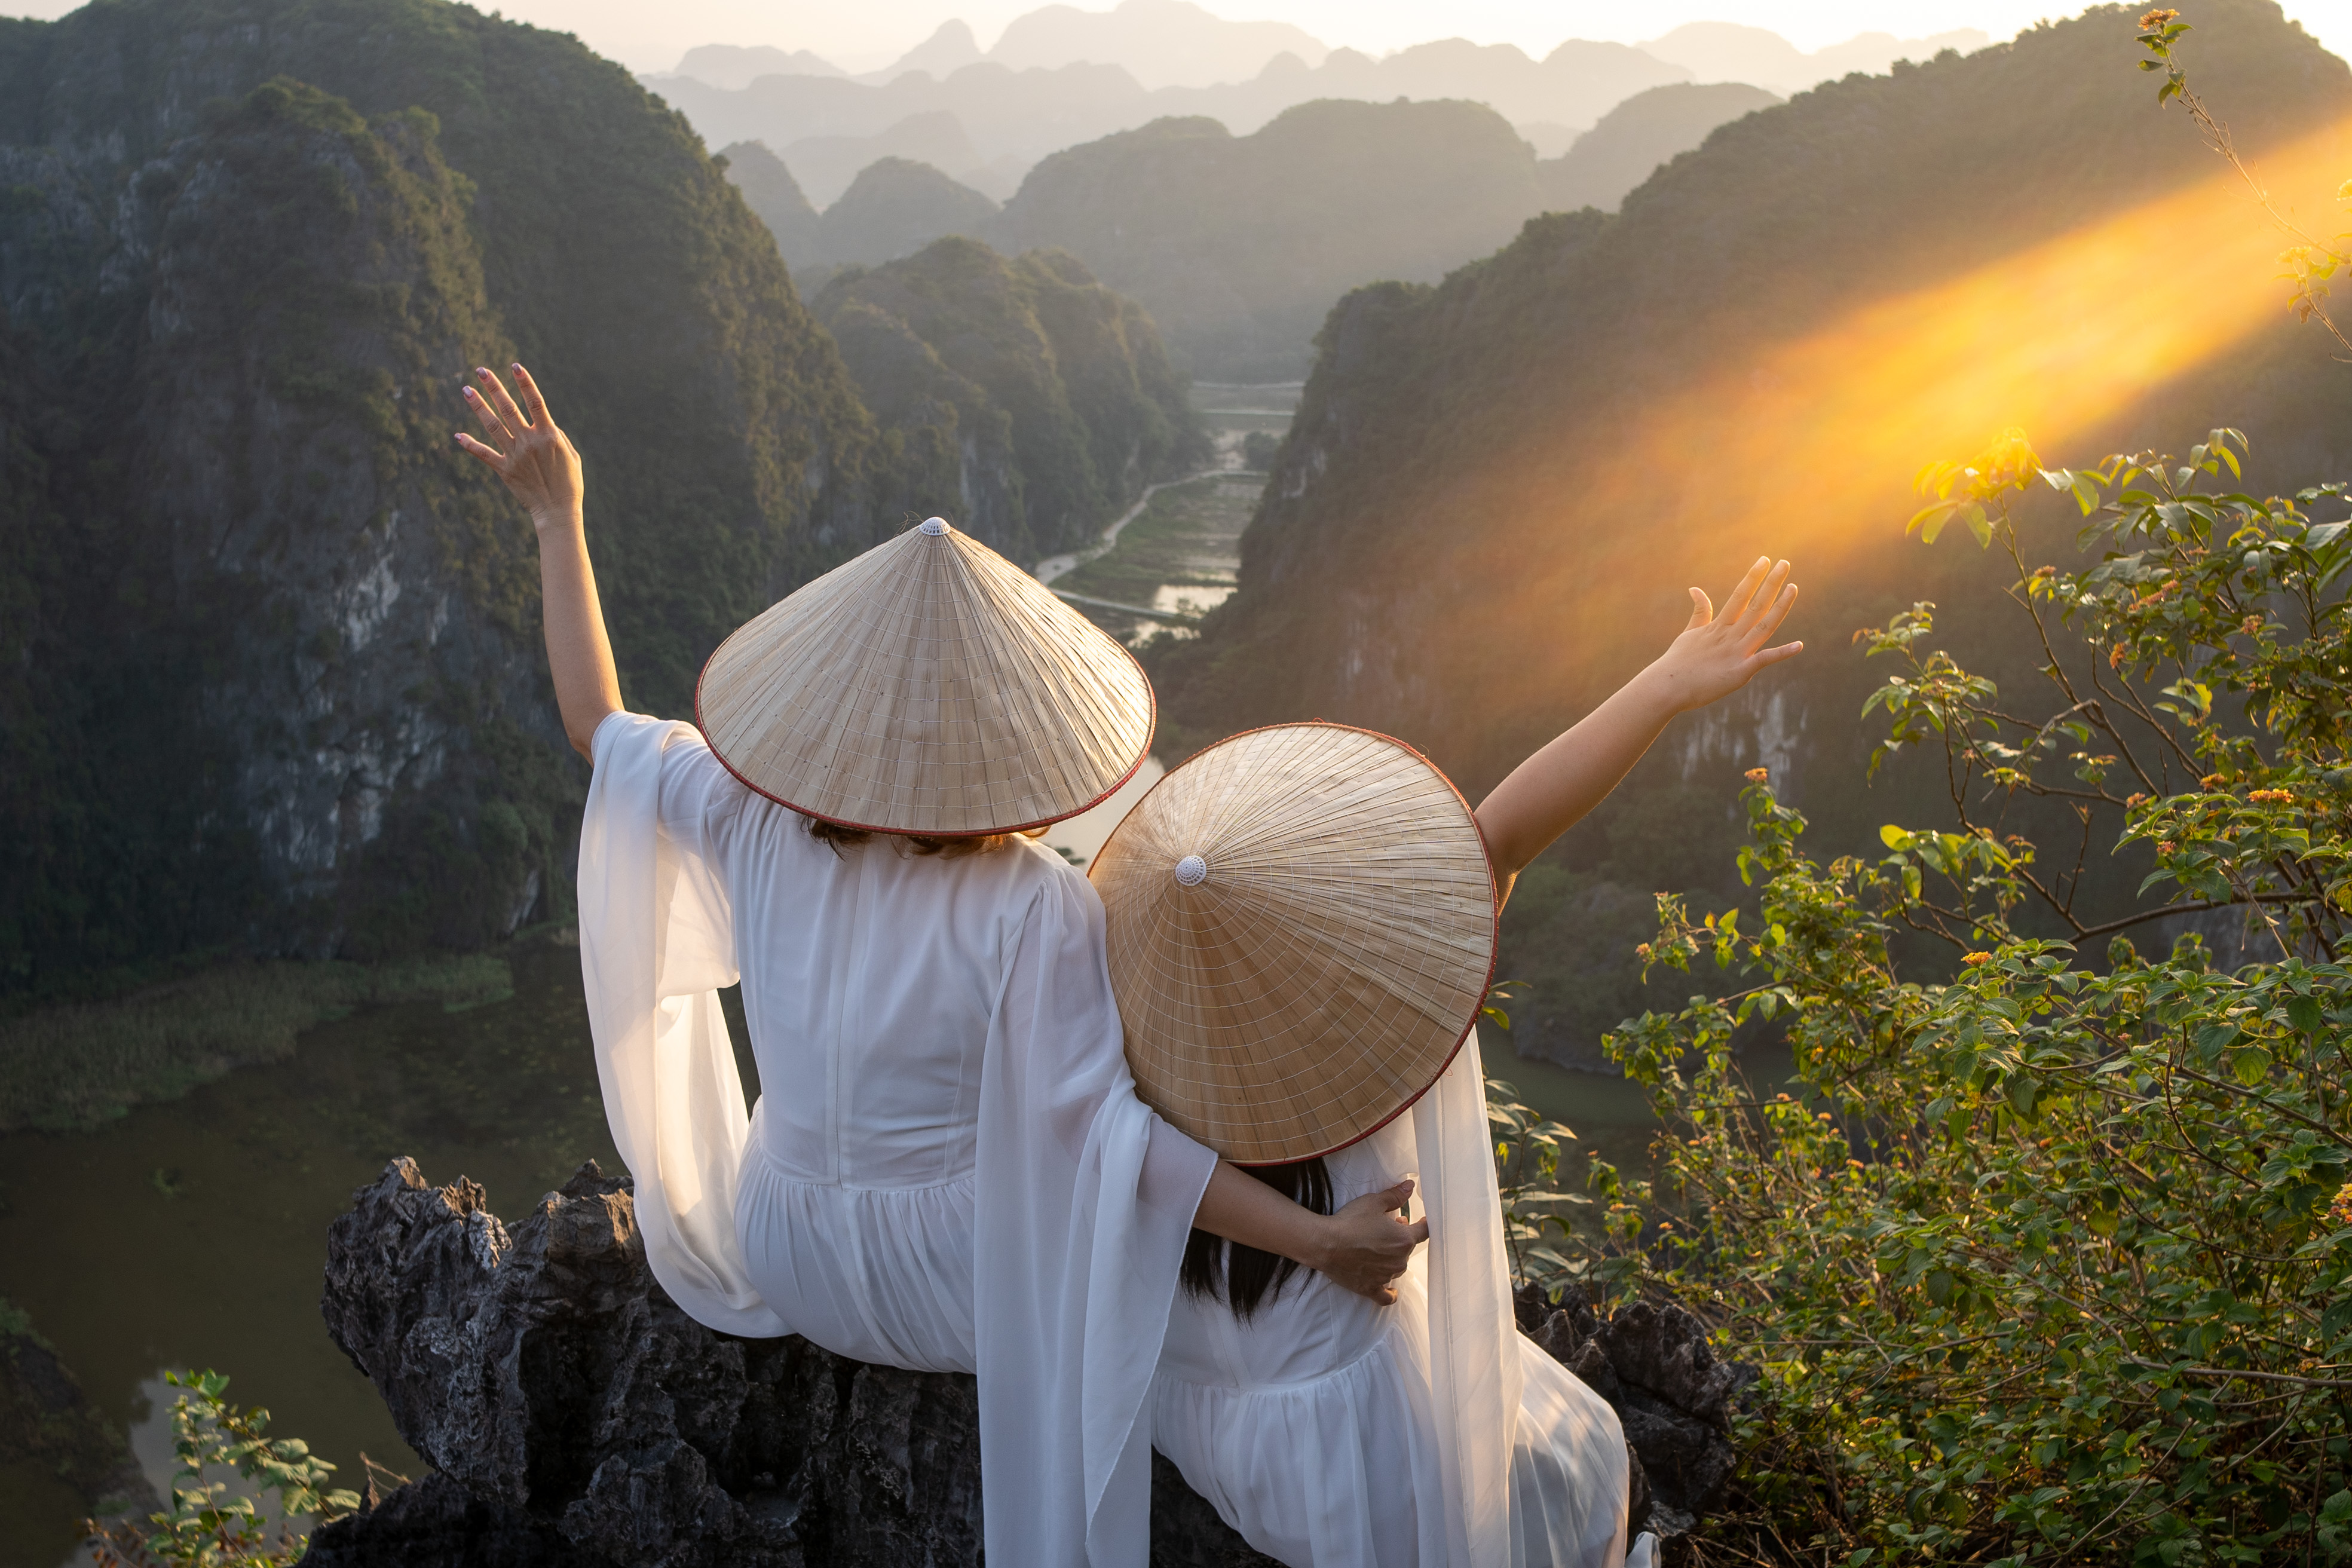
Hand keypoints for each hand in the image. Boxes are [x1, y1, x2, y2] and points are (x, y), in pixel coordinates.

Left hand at [455, 363, 582, 530]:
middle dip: (494, 387)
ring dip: (478, 406)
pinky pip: (484, 454)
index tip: (514, 366)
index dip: (525, 383)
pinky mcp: (504, 470)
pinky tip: (457, 435)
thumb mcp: (571, 455)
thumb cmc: (570, 483)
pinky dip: (470, 445)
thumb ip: (556, 435)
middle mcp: (530, 441)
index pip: (535, 402)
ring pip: (493, 425)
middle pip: (508, 408)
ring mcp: (515, 455)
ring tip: (466, 390)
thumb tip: (542, 422)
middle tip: (480, 370)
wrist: (558, 511)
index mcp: (549, 435)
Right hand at [1310, 1180, 1428, 1304]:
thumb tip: (1410, 1186)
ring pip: (1397, 1268)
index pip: (1424, 1232)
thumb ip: (1395, 1196)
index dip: (1424, 1224)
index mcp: (1404, 1240)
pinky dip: (1390, 1292)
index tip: (1423, 1221)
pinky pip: (1386, 1296)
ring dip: (1392, 1258)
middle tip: (1386, 1228)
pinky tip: (1392, 1291)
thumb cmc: (1350, 1222)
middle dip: (1401, 1238)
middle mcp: (1399, 1261)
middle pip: (1408, 1249)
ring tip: (1378, 1248)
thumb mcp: (1373, 1203)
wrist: (1326, 1244)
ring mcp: (1386, 1277)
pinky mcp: (1371, 1288)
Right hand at [1641, 556, 1802, 713]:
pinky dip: (1782, 653)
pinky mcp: (1740, 672)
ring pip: (1764, 626)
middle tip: (1785, 563)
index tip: (1765, 560)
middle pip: (1755, 605)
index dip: (1753, 577)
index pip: (1740, 595)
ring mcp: (1736, 653)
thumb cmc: (1677, 663)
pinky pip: (1764, 660)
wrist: (1666, 687)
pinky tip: (1799, 645)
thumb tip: (1695, 588)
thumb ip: (1699, 612)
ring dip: (1780, 607)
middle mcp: (1730, 636)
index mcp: (1719, 626)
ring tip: (1794, 587)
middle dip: (1771, 584)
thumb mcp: (1689, 633)